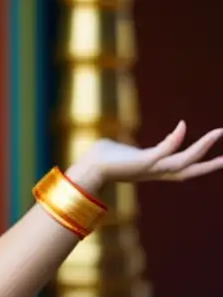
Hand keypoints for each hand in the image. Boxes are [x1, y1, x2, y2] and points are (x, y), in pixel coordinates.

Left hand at [72, 122, 222, 190]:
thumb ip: (125, 149)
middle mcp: (155, 171)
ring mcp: (150, 168)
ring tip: (218, 133)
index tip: (218, 158)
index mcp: (152, 169)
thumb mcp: (118, 152)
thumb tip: (118, 147)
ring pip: (183, 161)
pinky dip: (174, 139)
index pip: (182, 168)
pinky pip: (163, 151)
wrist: (87, 168)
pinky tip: (183, 125)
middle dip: (211, 164)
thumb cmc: (99, 158)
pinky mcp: (142, 162)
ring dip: (202, 147)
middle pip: (189, 169)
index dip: (200, 163)